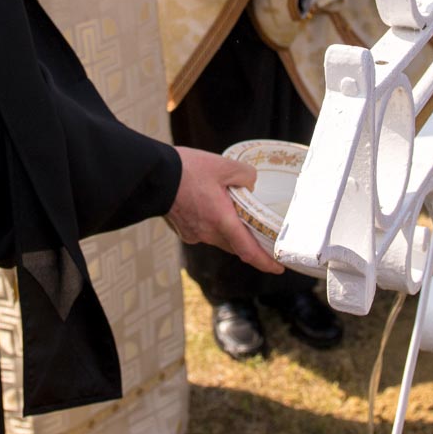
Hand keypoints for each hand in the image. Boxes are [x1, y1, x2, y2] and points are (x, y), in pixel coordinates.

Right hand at [167, 147, 284, 273]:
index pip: (248, 250)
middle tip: (267, 242)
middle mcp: (209, 233)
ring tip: (238, 219)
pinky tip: (212, 210)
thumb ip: (245, 175)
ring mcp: (194, 234)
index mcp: (222, 220)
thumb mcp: (224, 165)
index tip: (279, 268)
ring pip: (220, 240)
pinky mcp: (184, 231)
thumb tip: (251, 185)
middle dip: (251, 246)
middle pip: (236, 246)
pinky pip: (205, 233)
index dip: (266, 262)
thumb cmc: (188, 170)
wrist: (154, 176)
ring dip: (231, 234)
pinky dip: (213, 226)